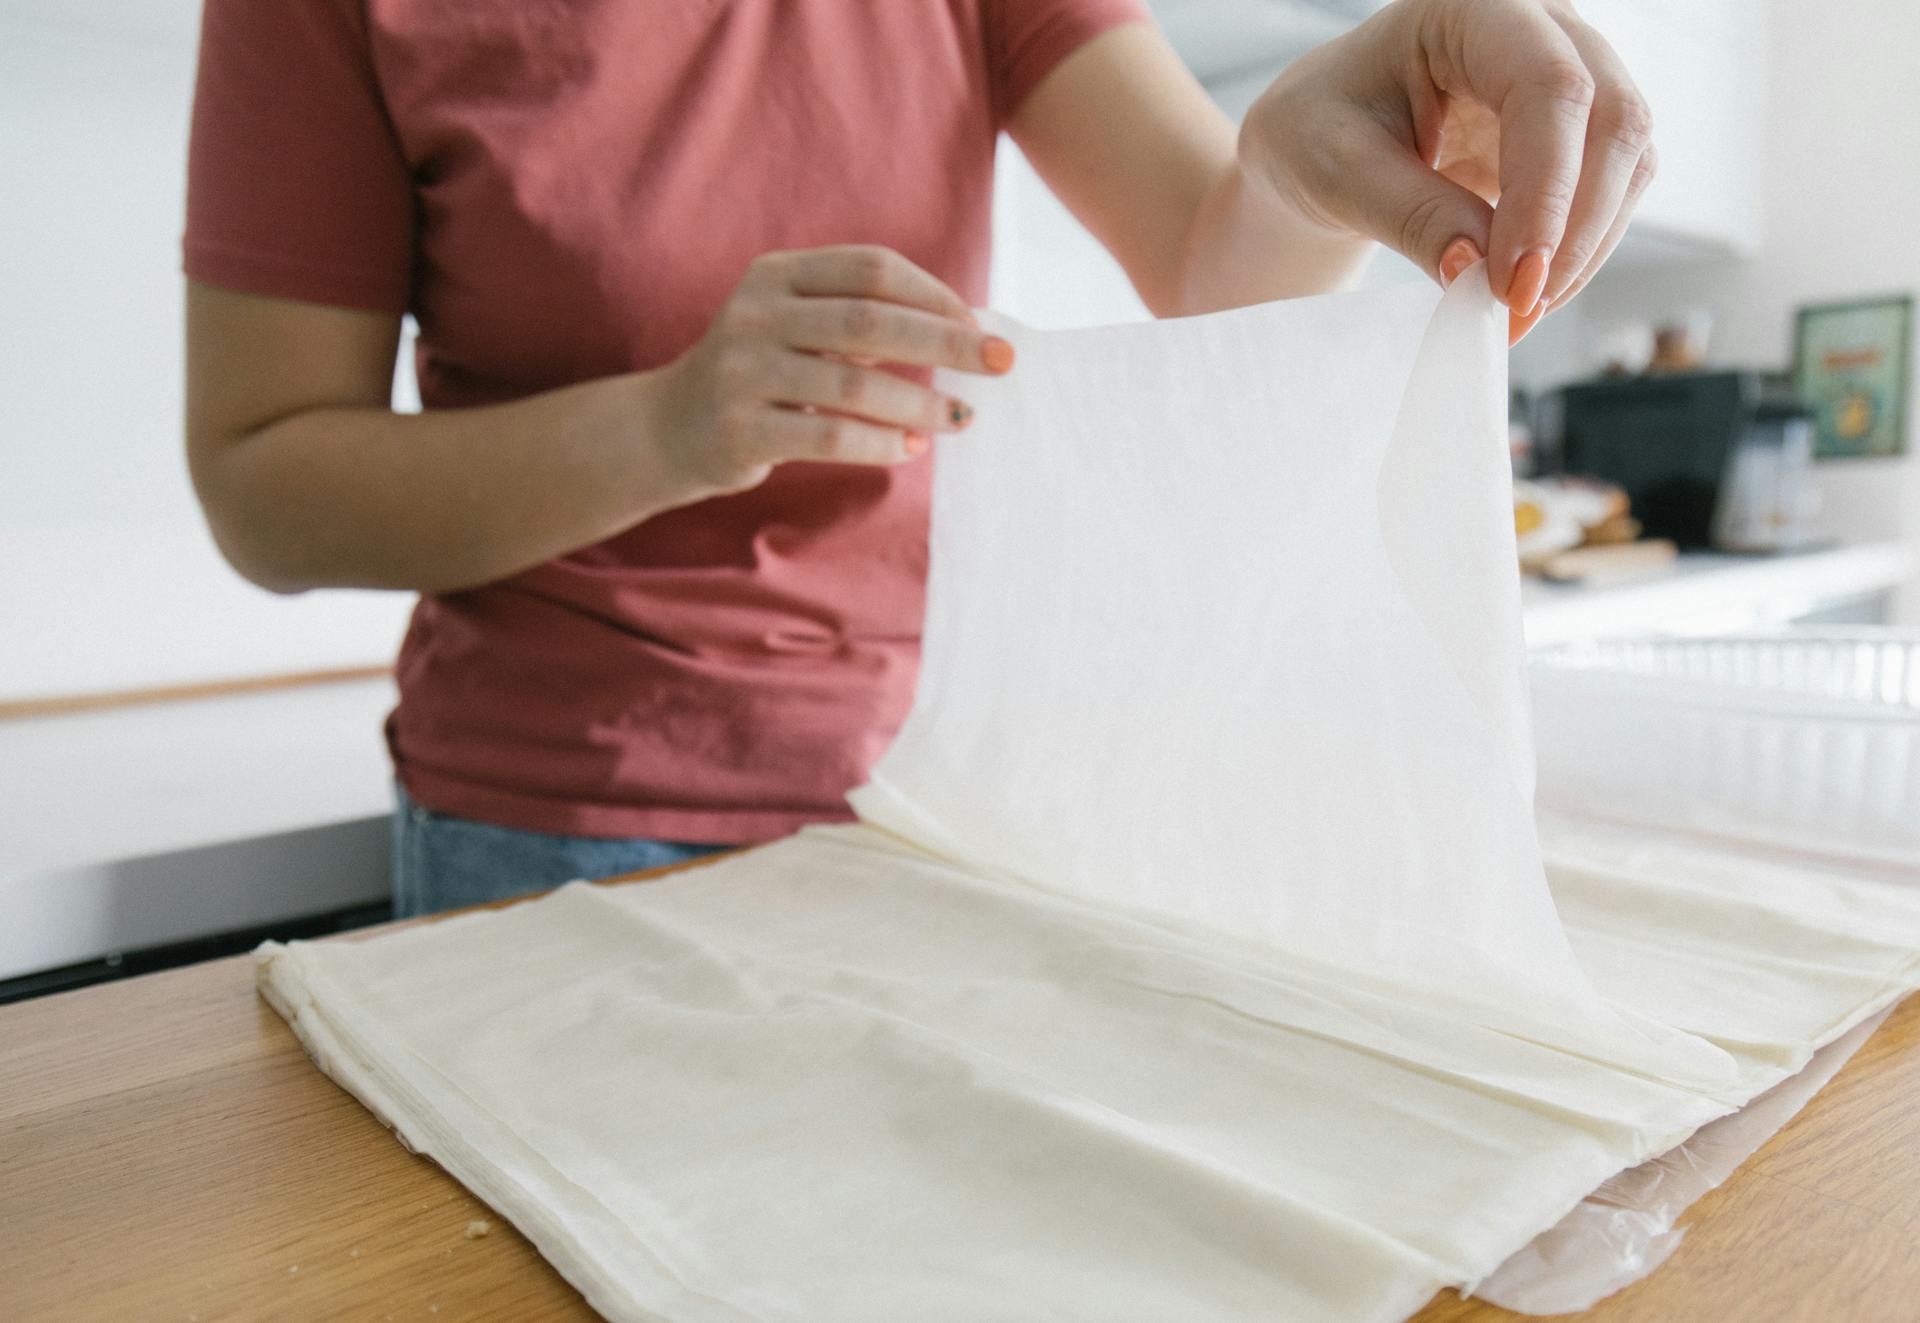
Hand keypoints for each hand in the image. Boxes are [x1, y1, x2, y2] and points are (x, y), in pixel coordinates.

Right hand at [654, 245, 1014, 494]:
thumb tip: (964, 334)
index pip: (871, 268)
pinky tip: (911, 448)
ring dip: (919, 403)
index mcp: (776, 274)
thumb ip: (862, 321)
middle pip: (870, 320)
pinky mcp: (740, 428)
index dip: (932, 294)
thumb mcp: (797, 327)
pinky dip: (880, 443)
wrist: (668, 427)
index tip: (978, 324)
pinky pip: (828, 435)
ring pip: (852, 383)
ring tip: (961, 418)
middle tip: (999, 362)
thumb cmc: (760, 373)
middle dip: (945, 342)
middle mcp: (756, 313)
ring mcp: (743, 371)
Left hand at [1240, 0, 1655, 342]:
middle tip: (1516, 310)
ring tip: (1511, 312)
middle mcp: (1542, 27)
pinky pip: (1611, 192)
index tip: (1514, 281)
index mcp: (1473, 8)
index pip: (1549, 85)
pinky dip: (1576, 253)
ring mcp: (1574, 73)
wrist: (1324, 138)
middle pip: (1613, 118)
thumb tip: (1477, 272)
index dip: (1546, 188)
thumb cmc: (1319, 133)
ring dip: (1581, 250)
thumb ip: (1412, 216)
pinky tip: (1523, 293)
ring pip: (1627, 160)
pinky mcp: (1580, 132)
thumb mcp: (1341, 174)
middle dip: (1574, 229)